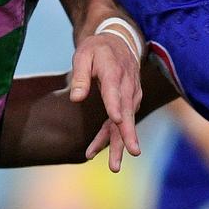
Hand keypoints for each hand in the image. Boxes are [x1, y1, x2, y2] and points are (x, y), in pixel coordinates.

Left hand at [69, 30, 142, 171]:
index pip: (114, 90)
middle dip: (128, 134)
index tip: (117, 120)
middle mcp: (127, 85)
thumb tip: (76, 98)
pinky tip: (96, 150)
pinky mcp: (130, 102)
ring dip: (119, 143)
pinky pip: (121, 122)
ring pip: (126, 122)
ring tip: (114, 166)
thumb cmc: (97, 49)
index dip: (116, 105)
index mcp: (114, 71)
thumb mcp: (83, 54)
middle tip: (131, 153)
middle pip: (127, 112)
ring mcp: (131, 95)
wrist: (120, 43)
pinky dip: (111, 136)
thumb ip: (80, 75)